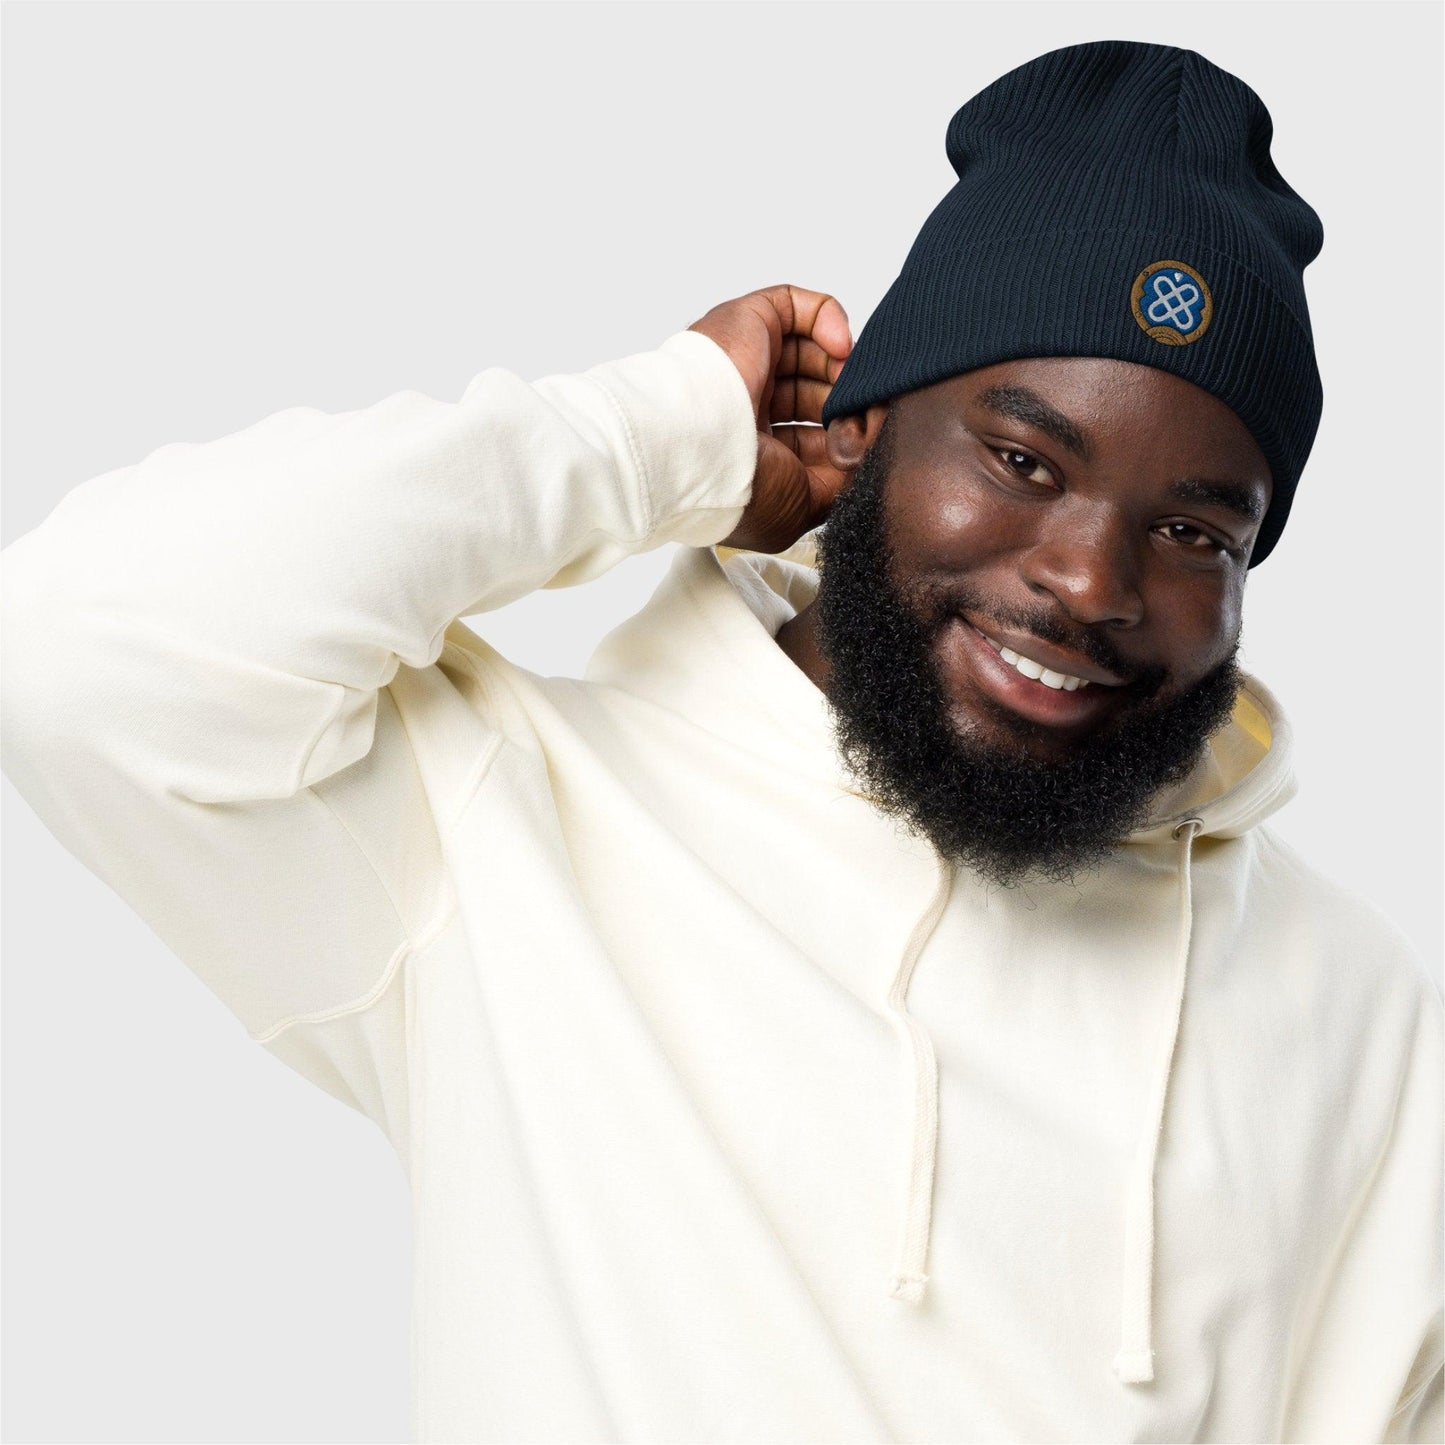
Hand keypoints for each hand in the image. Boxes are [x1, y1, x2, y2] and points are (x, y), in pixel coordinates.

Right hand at [687, 284, 852, 553]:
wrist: (701, 450)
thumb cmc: (736, 486)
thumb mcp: (803, 506)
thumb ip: (840, 481)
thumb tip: (870, 453)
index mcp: (752, 452)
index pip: (810, 436)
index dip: (841, 438)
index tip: (864, 446)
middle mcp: (747, 407)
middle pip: (814, 392)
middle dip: (845, 404)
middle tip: (863, 416)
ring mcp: (746, 363)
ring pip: (809, 349)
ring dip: (841, 367)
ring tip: (853, 386)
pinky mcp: (748, 322)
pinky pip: (796, 305)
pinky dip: (829, 319)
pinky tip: (839, 347)